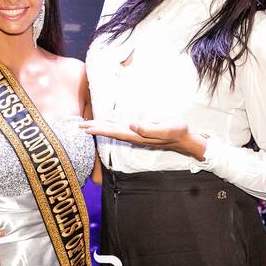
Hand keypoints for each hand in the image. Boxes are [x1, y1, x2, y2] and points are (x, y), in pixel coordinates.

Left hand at [80, 120, 206, 159]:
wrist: (186, 140)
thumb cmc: (178, 132)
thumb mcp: (167, 128)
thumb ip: (150, 128)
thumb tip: (131, 125)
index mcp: (139, 135)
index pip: (115, 132)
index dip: (100, 129)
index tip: (86, 128)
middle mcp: (135, 136)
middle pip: (111, 132)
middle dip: (96, 129)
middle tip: (79, 126)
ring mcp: (137, 135)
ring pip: (115, 131)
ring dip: (101, 128)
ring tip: (88, 126)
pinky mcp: (140, 132)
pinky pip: (121, 129)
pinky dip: (110, 127)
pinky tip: (107, 125)